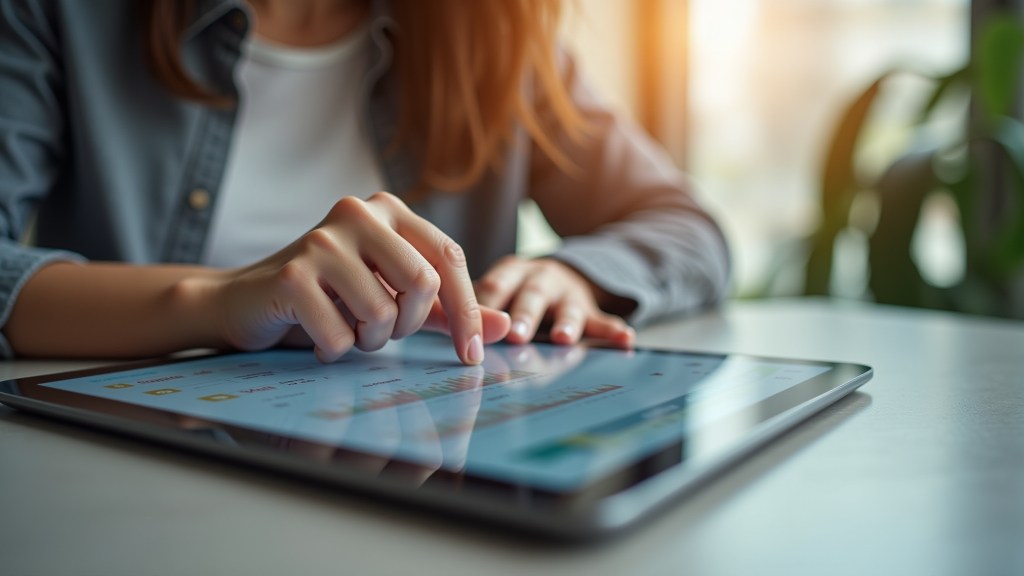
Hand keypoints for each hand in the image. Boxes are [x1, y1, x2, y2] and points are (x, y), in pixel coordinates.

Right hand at [206, 192, 509, 363]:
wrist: (246, 302)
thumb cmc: (328, 298)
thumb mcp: (393, 298)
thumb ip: (447, 310)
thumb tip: (504, 327)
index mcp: (388, 210)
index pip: (449, 257)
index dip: (467, 310)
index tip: (472, 355)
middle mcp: (357, 213)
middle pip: (422, 283)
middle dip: (409, 324)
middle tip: (382, 332)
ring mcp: (321, 241)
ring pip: (382, 313)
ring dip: (369, 340)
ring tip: (345, 329)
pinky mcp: (292, 275)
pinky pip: (342, 335)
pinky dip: (336, 349)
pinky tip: (316, 334)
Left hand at [475, 256, 634, 347]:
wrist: (558, 275)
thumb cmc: (513, 291)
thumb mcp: (495, 290)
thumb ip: (473, 308)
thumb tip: (434, 325)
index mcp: (511, 272)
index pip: (495, 286)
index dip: (485, 306)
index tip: (475, 328)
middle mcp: (540, 279)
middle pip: (531, 296)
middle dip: (524, 315)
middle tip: (515, 335)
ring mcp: (567, 294)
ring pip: (568, 308)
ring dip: (566, 323)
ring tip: (563, 338)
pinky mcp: (590, 309)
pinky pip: (604, 320)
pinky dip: (614, 331)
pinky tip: (625, 340)